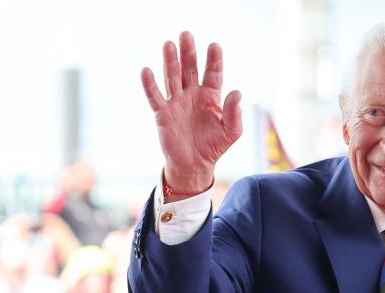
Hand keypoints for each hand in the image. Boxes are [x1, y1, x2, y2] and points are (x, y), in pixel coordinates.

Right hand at [139, 31, 242, 195]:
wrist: (194, 165)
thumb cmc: (214, 146)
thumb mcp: (231, 132)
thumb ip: (235, 113)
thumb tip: (237, 92)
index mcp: (210, 97)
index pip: (213, 74)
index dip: (213, 60)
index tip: (214, 46)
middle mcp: (192, 95)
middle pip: (190, 69)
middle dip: (189, 53)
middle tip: (186, 35)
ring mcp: (176, 102)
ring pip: (172, 77)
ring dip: (170, 61)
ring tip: (169, 44)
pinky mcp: (163, 113)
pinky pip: (156, 96)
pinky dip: (150, 85)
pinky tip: (148, 71)